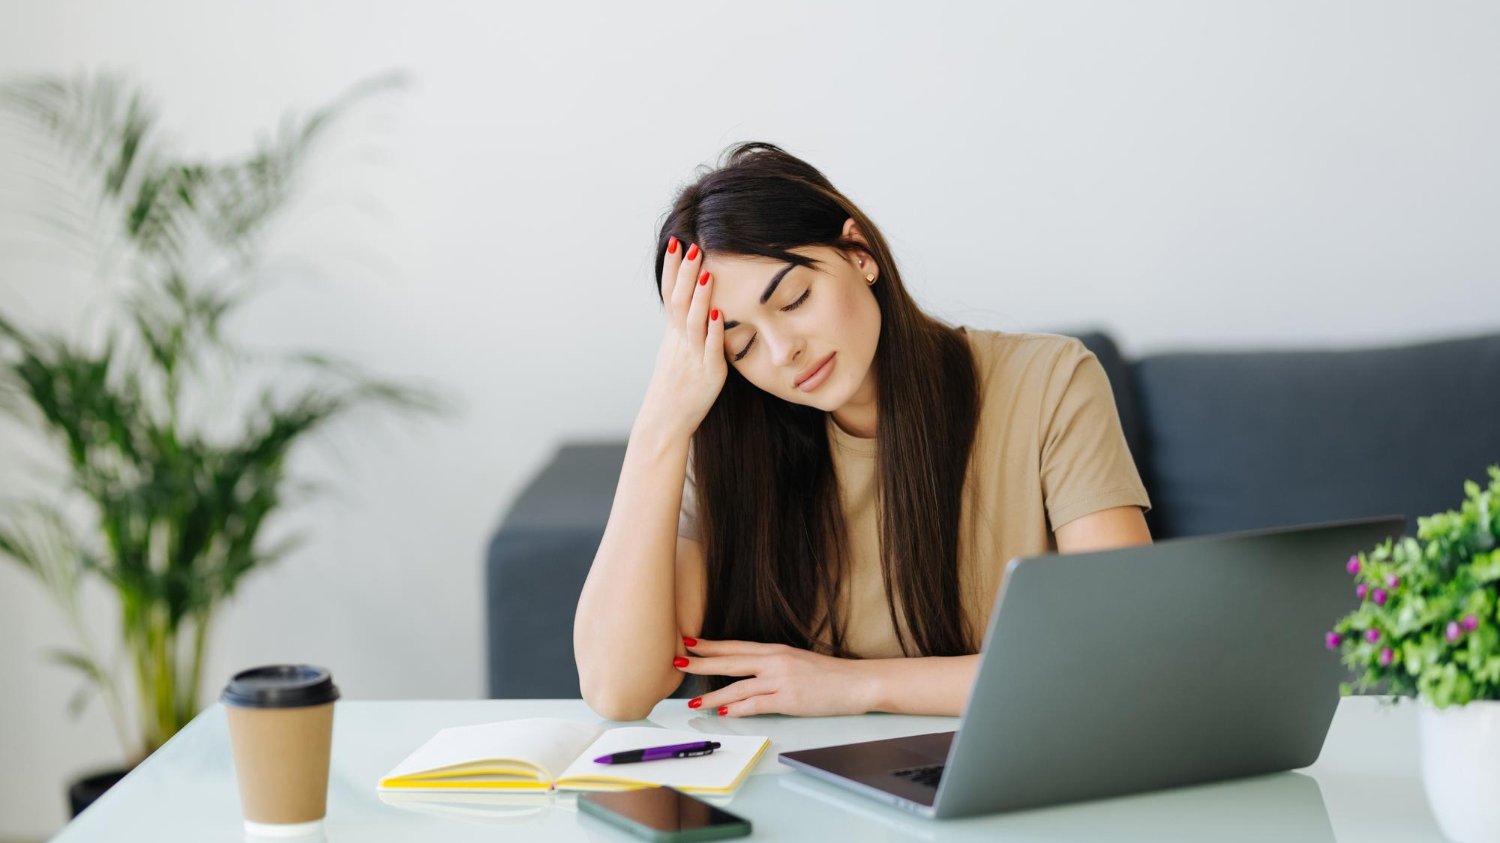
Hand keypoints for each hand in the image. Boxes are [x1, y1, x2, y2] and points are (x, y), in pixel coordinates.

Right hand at [640, 237, 726, 440]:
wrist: (665, 422)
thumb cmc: (674, 389)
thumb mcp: (675, 354)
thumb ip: (684, 331)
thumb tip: (692, 308)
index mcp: (672, 336)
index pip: (670, 295)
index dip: (672, 270)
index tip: (675, 243)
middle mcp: (680, 343)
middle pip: (680, 302)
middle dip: (685, 274)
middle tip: (692, 246)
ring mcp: (693, 358)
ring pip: (694, 323)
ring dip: (700, 297)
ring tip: (706, 273)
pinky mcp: (709, 375)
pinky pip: (710, 350)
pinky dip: (714, 332)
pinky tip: (719, 314)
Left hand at [673, 637, 875, 716]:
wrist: (857, 682)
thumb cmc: (828, 675)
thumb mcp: (796, 660)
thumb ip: (772, 663)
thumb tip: (747, 671)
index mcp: (776, 650)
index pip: (736, 646)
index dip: (710, 645)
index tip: (689, 642)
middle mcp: (775, 661)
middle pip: (730, 661)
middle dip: (702, 662)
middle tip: (678, 661)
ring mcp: (781, 680)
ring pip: (738, 686)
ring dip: (712, 695)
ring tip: (693, 701)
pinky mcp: (789, 700)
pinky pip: (757, 705)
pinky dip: (738, 709)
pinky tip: (724, 712)